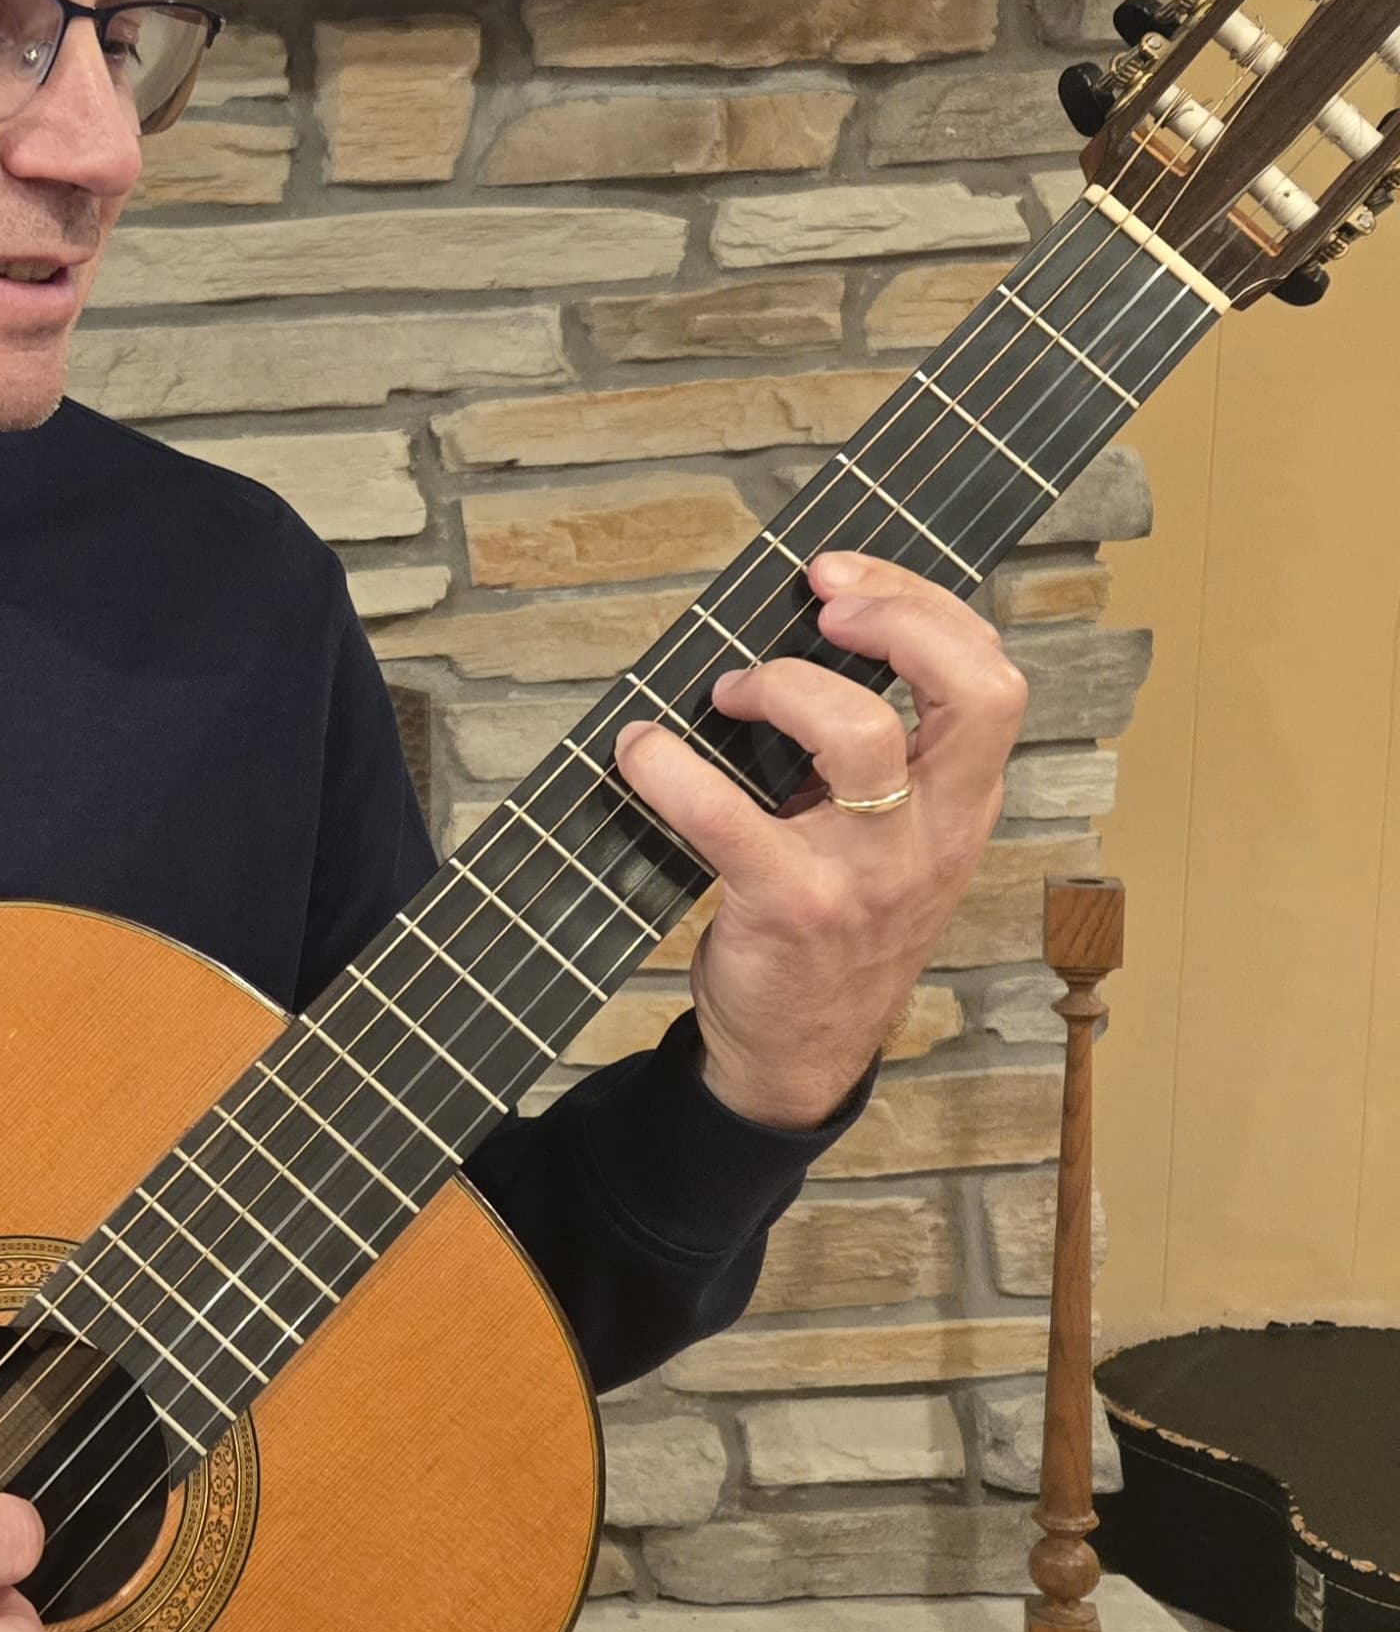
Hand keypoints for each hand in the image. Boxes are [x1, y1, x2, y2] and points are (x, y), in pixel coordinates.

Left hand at [611, 549, 1029, 1129]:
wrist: (802, 1052)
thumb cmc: (838, 924)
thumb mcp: (891, 840)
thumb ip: (879, 758)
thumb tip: (800, 643)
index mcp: (963, 804)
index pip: (991, 680)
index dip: (928, 608)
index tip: (847, 579)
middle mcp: (935, 834)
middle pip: (973, 696)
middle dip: (899, 621)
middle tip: (823, 600)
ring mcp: (870, 875)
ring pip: (862, 739)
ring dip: (787, 686)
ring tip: (733, 689)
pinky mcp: (793, 909)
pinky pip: (731, 820)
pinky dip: (672, 772)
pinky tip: (639, 752)